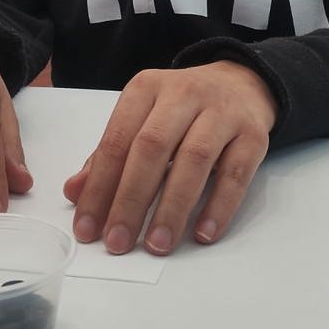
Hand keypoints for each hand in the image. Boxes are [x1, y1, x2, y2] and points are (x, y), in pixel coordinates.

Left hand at [63, 60, 276, 255]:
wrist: (240, 83)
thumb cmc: (182, 109)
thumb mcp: (142, 118)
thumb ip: (109, 155)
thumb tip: (75, 192)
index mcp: (146, 89)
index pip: (117, 140)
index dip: (100, 187)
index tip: (88, 227)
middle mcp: (183, 94)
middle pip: (152, 149)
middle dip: (131, 200)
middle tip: (118, 241)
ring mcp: (221, 112)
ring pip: (194, 160)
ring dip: (173, 208)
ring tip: (157, 245)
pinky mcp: (253, 134)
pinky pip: (236, 173)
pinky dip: (219, 206)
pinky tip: (203, 233)